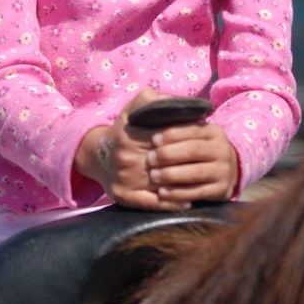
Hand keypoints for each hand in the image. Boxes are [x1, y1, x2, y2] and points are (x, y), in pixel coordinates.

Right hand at [73, 90, 237, 210]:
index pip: (164, 138)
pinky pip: (152, 203)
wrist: (97, 156)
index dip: (182, 140)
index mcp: (129, 136)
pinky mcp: (123, 196)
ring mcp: (124, 179)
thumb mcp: (132, 110)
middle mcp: (125, 158)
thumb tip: (175, 102)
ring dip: (184, 185)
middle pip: (165, 162)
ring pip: (161, 184)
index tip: (198, 141)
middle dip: (186, 162)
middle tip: (206, 163)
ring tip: (202, 183)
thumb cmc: (123, 131)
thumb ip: (150, 100)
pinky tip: (187, 201)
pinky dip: (171, 203)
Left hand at [145, 121, 238, 206]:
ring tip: (153, 176)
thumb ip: (178, 127)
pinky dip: (178, 193)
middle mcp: (222, 150)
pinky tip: (162, 192)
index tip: (154, 139)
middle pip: (193, 150)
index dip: (172, 134)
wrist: (225, 172)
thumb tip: (153, 112)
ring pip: (195, 173)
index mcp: (214, 132)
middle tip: (150, 159)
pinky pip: (197, 192)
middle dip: (169, 154)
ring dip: (171, 175)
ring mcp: (223, 171)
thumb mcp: (194, 135)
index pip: (192, 130)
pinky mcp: (221, 190)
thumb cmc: (198, 150)